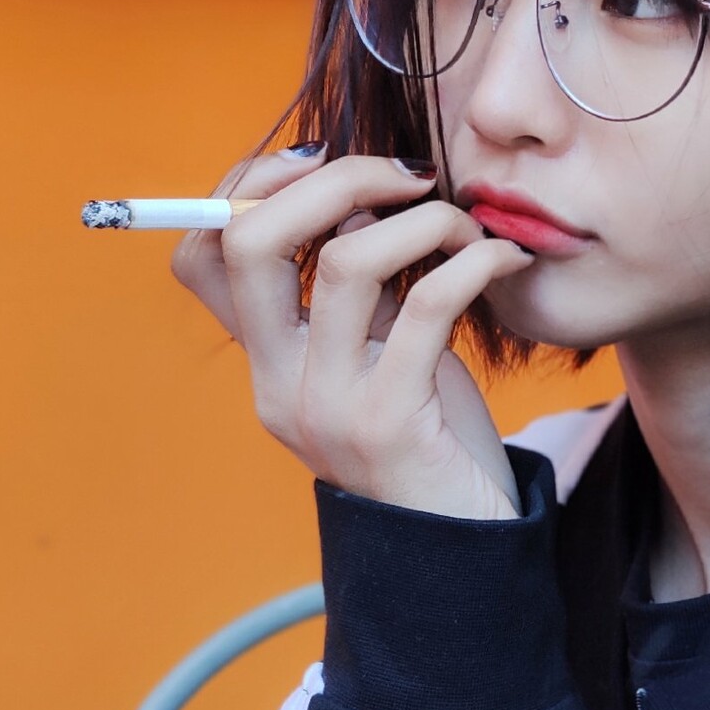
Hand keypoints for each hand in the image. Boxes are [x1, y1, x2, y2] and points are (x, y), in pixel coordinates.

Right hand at [170, 147, 534, 518]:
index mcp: (266, 363)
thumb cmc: (431, 440)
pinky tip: (506, 261)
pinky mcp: (391, 420)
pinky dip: (472, 262)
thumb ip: (359, 292)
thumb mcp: (379, 355)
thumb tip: (364, 197)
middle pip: (253, 240)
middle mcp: (280, 383)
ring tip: (469, 227)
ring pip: (345, 260)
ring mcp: (329, 405)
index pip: (204, 253)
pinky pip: (425, 305)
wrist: (463, 548)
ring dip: (420, 218)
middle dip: (333, 179)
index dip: (248, 187)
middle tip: (405, 174)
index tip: (324, 162)